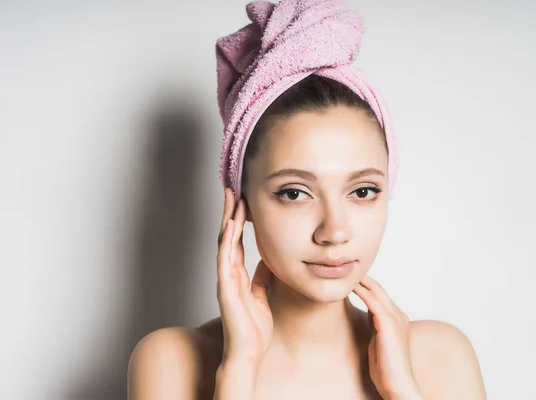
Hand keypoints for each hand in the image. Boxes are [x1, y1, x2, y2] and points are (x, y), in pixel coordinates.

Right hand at [217, 188, 273, 367]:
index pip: (237, 240)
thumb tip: (269, 261)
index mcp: (238, 275)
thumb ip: (262, 278)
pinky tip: (230, 226)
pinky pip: (225, 261)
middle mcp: (229, 274)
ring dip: (228, 219)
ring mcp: (225, 280)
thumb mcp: (262, 296)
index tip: (242, 199)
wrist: (248, 354)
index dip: (239, 220)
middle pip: (228, 235)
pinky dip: (227, 242)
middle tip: (232, 188)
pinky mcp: (225, 290)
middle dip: (230, 211)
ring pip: (225, 243)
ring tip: (232, 197)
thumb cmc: (254, 329)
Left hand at [353, 276, 424, 399]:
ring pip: (375, 291)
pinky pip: (372, 301)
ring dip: (359, 281)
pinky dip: (360, 291)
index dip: (365, 285)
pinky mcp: (389, 324)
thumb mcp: (377, 342)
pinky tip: (348, 287)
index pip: (380, 294)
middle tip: (343, 270)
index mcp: (397, 319)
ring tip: (343, 273)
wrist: (398, 386)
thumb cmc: (387, 370)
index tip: (348, 278)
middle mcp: (398, 315)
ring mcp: (395, 318)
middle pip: (378, 288)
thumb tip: (365, 316)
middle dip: (361, 278)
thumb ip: (374, 327)